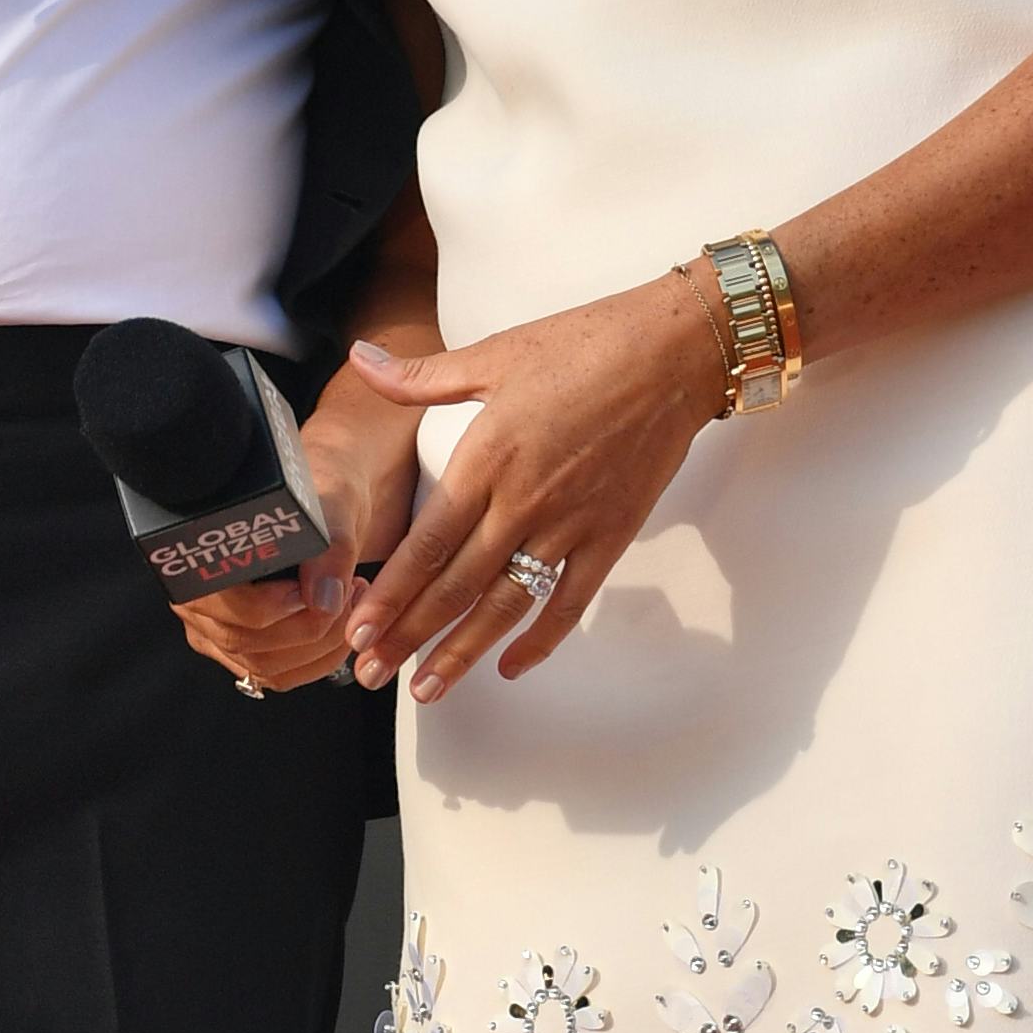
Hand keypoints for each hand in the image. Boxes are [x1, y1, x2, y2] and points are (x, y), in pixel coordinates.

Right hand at [170, 366, 422, 696]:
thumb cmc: (319, 494)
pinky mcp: (243, 648)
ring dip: (320, 648)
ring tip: (349, 604)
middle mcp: (198, 599)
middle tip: (349, 594)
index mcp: (202, 557)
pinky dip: (317, 661)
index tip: (314, 589)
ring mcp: (217, 630)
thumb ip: (329, 548)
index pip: (227, 607)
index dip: (273, 609)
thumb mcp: (333, 506)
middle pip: (248, 645)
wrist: (328, 499)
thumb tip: (323, 598)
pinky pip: (278, 675)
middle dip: (311, 629)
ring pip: (267, 667)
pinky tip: (339, 626)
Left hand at [343, 274, 726, 700]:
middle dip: (408, 635)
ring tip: (426, 688)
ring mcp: (570, 525)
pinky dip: (541, 639)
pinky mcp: (611, 536)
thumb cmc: (586, 344)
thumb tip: (362, 359)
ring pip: (506, 605)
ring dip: (462, 651)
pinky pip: (570, 602)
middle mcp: (524, 501)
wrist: (674, 353)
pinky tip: (510, 667)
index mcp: (488, 458)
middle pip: (456, 586)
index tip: (357, 629)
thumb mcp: (495, 354)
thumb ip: (422, 375)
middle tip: (370, 672)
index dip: (391, 593)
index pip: (428, 543)